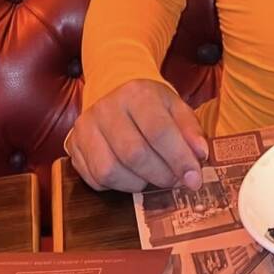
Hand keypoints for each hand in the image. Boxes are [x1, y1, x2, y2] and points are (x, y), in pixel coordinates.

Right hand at [67, 79, 208, 192]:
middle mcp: (107, 108)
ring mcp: (86, 127)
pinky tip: (130, 175)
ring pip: (110, 171)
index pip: (159, 131)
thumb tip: (199, 155)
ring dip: (137, 183)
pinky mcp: (73, 146)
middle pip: (134, 154)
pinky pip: (94, 179)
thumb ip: (190, 130)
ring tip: (152, 178)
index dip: (179, 159)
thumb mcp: (175, 107)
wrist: (114, 88)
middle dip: (160, 175)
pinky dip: (116, 185)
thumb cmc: (150, 103)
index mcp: (137, 93)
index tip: (194, 179)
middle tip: (174, 181)